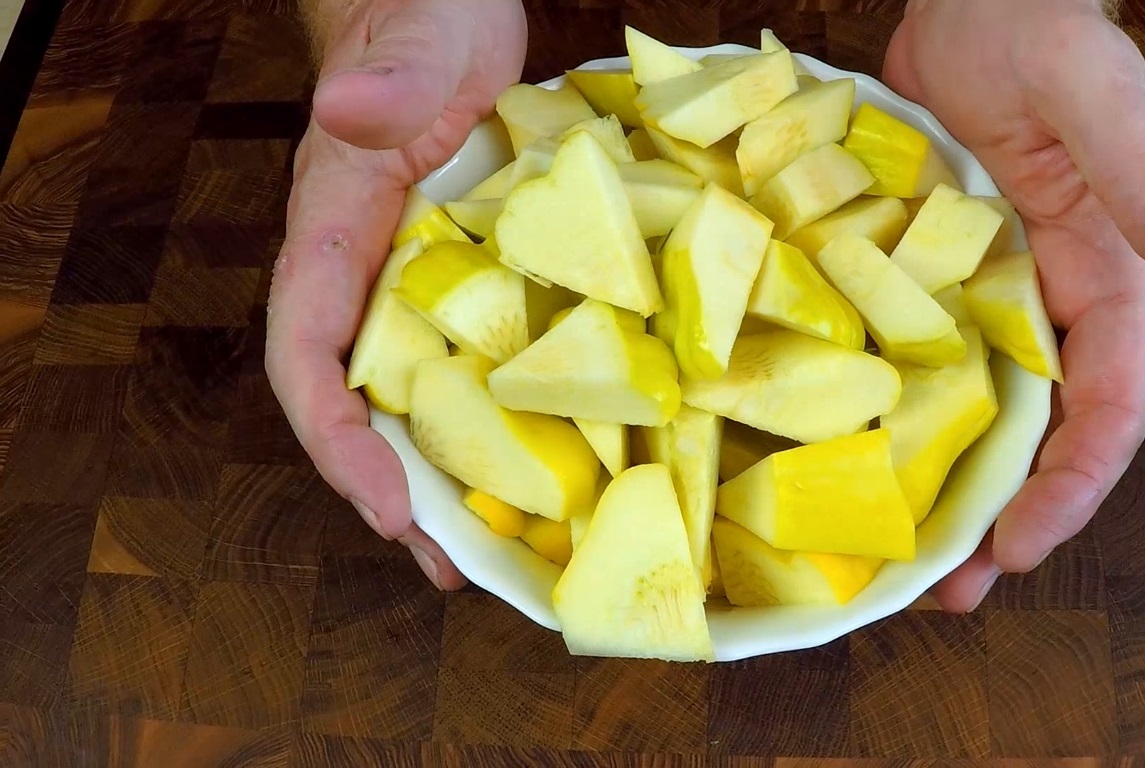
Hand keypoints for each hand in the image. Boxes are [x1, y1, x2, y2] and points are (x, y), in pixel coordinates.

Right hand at [265, 0, 526, 588]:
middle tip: (452, 566)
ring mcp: (421, 281)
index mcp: (332, 231)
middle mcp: (367, 273)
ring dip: (449, 474)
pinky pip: (477, 362)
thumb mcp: (415, 48)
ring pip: (418, 396)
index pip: (307, 356)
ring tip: (494, 551)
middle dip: (398, 490)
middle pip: (359, 404)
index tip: (389, 507)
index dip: (338, 442)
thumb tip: (347, 118)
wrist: (446, 12)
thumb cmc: (420, 19)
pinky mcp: (474, 278)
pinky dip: (500, 417)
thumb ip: (383, 85)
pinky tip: (548, 460)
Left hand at [882, 0, 1144, 609]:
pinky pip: (908, 362)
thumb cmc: (1038, 31)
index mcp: (1106, 278)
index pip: (1107, 406)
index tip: (1024, 545)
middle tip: (953, 591)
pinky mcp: (920, 277)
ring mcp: (980, 296)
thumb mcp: (1096, 100)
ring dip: (945, 487)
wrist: (967, 1)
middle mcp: (1045, 303)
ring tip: (903, 561)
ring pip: (971, 412)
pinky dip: (889, 418)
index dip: (1073, 484)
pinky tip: (846, 461)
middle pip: (1038, 433)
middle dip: (1005, 517)